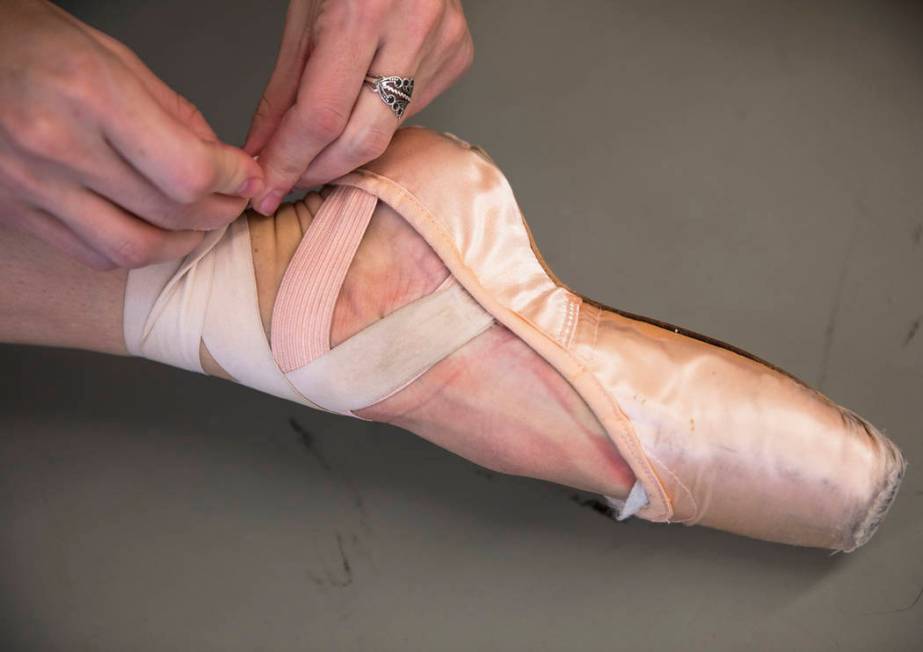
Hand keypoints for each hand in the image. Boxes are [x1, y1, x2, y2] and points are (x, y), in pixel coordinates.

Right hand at [0, 0, 263, 268]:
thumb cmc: (25, 41)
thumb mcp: (110, 55)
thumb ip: (173, 113)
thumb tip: (223, 161)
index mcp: (89, 94)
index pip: (189, 170)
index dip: (233, 180)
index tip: (246, 176)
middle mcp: (58, 146)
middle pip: (169, 213)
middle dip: (219, 213)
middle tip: (234, 202)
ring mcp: (32, 186)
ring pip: (133, 248)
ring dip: (181, 244)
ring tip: (199, 225)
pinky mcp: (18, 212)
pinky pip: (92, 254)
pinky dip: (134, 251)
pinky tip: (150, 231)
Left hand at [245, 0, 472, 214]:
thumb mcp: (301, 16)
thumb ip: (282, 91)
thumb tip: (264, 151)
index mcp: (363, 10)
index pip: (322, 116)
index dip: (290, 161)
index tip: (268, 187)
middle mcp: (412, 28)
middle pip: (363, 139)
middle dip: (319, 169)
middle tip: (288, 179)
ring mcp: (443, 44)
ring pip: (388, 130)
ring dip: (345, 146)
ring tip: (317, 139)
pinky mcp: (458, 56)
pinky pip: (411, 110)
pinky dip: (376, 117)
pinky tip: (363, 98)